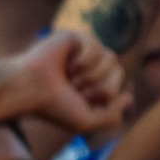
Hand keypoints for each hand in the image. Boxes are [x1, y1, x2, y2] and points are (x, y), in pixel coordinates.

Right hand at [10, 33, 128, 132]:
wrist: (29, 91)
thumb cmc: (52, 108)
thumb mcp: (86, 121)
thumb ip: (112, 117)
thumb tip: (129, 97)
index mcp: (90, 86)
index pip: (118, 85)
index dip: (105, 95)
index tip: (81, 101)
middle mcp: (88, 68)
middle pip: (119, 71)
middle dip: (101, 85)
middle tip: (76, 90)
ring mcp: (81, 51)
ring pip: (111, 58)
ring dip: (92, 74)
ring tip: (70, 78)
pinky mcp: (74, 37)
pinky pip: (97, 47)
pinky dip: (84, 60)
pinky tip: (67, 64)